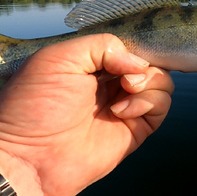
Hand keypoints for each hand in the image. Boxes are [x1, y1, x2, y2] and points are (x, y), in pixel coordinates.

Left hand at [0, 34, 172, 195]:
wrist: (30, 155)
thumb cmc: (35, 105)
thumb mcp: (60, 57)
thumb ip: (102, 45)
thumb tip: (138, 64)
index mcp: (93, 65)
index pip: (129, 48)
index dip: (135, 48)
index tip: (127, 55)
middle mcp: (112, 84)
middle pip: (150, 63)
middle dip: (144, 66)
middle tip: (126, 77)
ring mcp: (126, 106)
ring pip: (162, 83)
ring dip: (149, 82)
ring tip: (126, 91)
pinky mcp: (137, 129)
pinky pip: (161, 107)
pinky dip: (149, 103)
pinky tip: (123, 112)